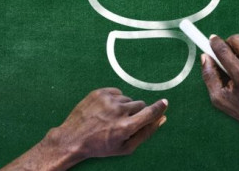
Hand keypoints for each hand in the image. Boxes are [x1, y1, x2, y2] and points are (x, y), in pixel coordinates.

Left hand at [47, 88, 166, 160]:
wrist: (73, 138)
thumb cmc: (100, 146)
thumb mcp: (125, 147)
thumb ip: (146, 133)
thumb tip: (162, 118)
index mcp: (126, 127)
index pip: (150, 112)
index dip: (159, 107)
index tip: (165, 102)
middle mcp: (118, 111)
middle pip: (140, 105)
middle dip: (136, 113)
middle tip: (124, 122)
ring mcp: (108, 100)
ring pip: (128, 99)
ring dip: (124, 107)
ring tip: (110, 118)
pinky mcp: (100, 92)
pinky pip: (117, 92)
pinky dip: (114, 100)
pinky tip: (104, 111)